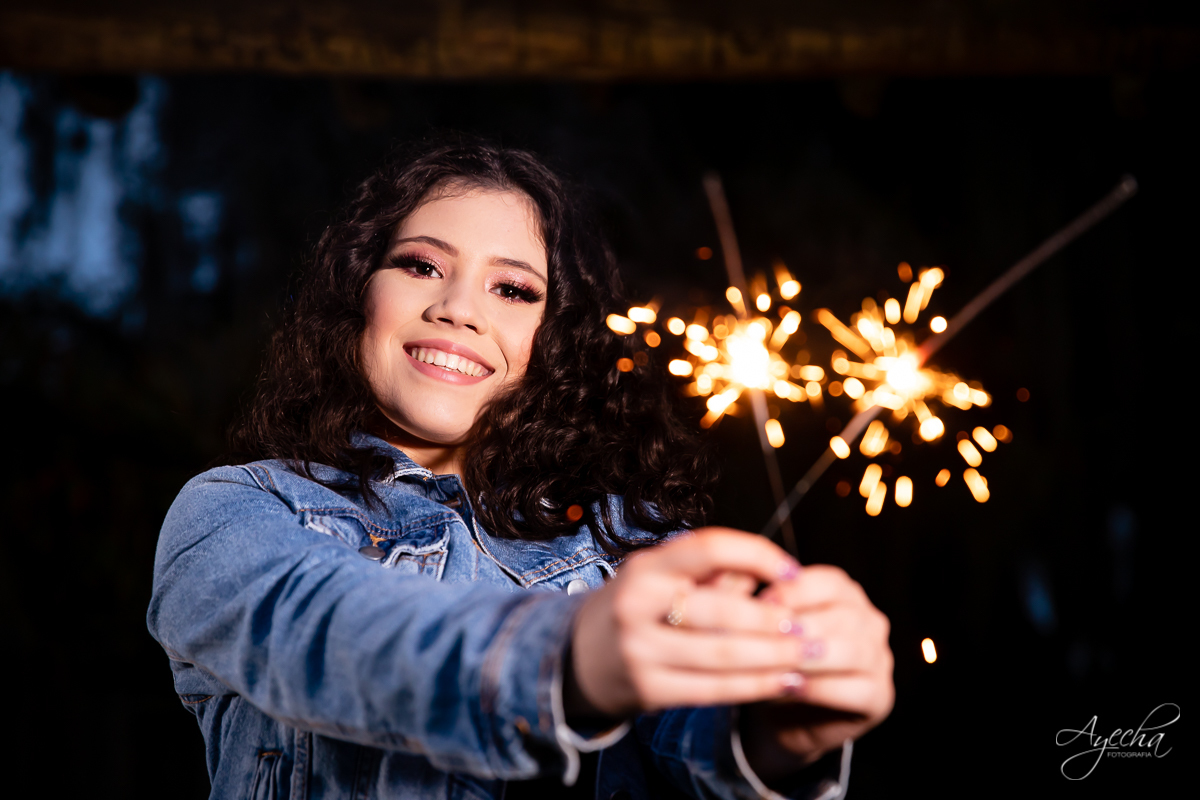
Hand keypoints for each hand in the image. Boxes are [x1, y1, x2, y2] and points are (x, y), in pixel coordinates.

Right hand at [567, 528, 808, 718]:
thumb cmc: (640, 606)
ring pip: (722, 654)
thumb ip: (714, 571)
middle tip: (810, 626)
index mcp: (645, 567)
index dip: (757, 554)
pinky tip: (785, 681)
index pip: (708, 547)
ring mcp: (639, 650)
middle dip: (774, 619)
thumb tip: (777, 571)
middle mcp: (636, 604)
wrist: (579, 656)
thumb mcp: (661, 576)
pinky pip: (714, 689)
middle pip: (721, 609)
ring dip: (774, 656)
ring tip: (809, 654)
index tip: (793, 570)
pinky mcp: (648, 690)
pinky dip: (756, 685)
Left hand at [741, 565, 893, 779]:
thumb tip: (743, 585)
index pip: (831, 582)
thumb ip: (762, 606)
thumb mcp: (766, 629)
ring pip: (855, 651)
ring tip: (780, 663)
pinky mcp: (880, 696)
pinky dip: (822, 687)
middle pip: (846, 615)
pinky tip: (793, 686)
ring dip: (812, 657)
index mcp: (846, 595)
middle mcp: (870, 622)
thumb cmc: (775, 662)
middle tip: (768, 638)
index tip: (762, 605)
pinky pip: (859, 689)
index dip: (795, 591)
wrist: (787, 715)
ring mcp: (880, 659)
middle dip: (803, 627)